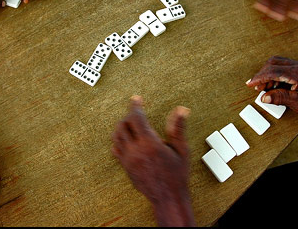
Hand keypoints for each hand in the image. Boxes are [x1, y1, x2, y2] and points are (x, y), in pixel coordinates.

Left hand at [112, 96, 194, 225]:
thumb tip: (181, 110)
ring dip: (122, 127)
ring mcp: (128, 160)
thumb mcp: (182, 150)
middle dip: (129, 116)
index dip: (135, 106)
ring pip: (116, 136)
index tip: (136, 99)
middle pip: (123, 125)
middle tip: (137, 112)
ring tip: (131, 123)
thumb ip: (178, 128)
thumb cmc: (178, 174)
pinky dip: (119, 140)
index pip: (136, 118)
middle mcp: (135, 151)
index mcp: (150, 144)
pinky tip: (126, 139)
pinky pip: (116, 149)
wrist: (168, 198)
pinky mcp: (125, 167)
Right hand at [246, 56, 297, 115]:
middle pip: (273, 63)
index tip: (251, 84)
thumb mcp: (297, 103)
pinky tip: (274, 85)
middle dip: (262, 75)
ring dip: (268, 74)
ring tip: (265, 88)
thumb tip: (265, 97)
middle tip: (257, 87)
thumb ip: (280, 98)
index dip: (259, 78)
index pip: (273, 71)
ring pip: (277, 63)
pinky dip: (275, 74)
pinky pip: (283, 66)